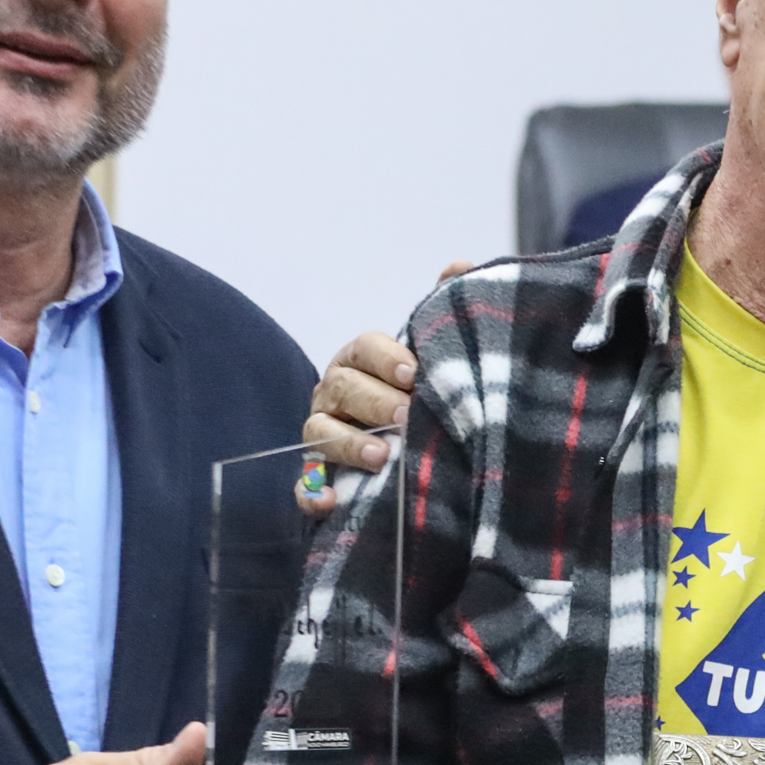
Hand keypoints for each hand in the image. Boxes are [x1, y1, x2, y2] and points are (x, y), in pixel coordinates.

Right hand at [297, 260, 462, 512]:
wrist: (405, 456)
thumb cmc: (413, 398)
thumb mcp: (429, 357)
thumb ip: (440, 313)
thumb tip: (461, 264)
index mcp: (361, 362)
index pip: (364, 348)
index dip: (386, 358)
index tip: (414, 373)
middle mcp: (334, 395)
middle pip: (343, 389)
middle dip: (374, 402)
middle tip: (407, 416)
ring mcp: (322, 435)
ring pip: (321, 433)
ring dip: (348, 445)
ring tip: (382, 457)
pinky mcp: (317, 479)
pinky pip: (304, 485)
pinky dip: (312, 493)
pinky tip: (331, 500)